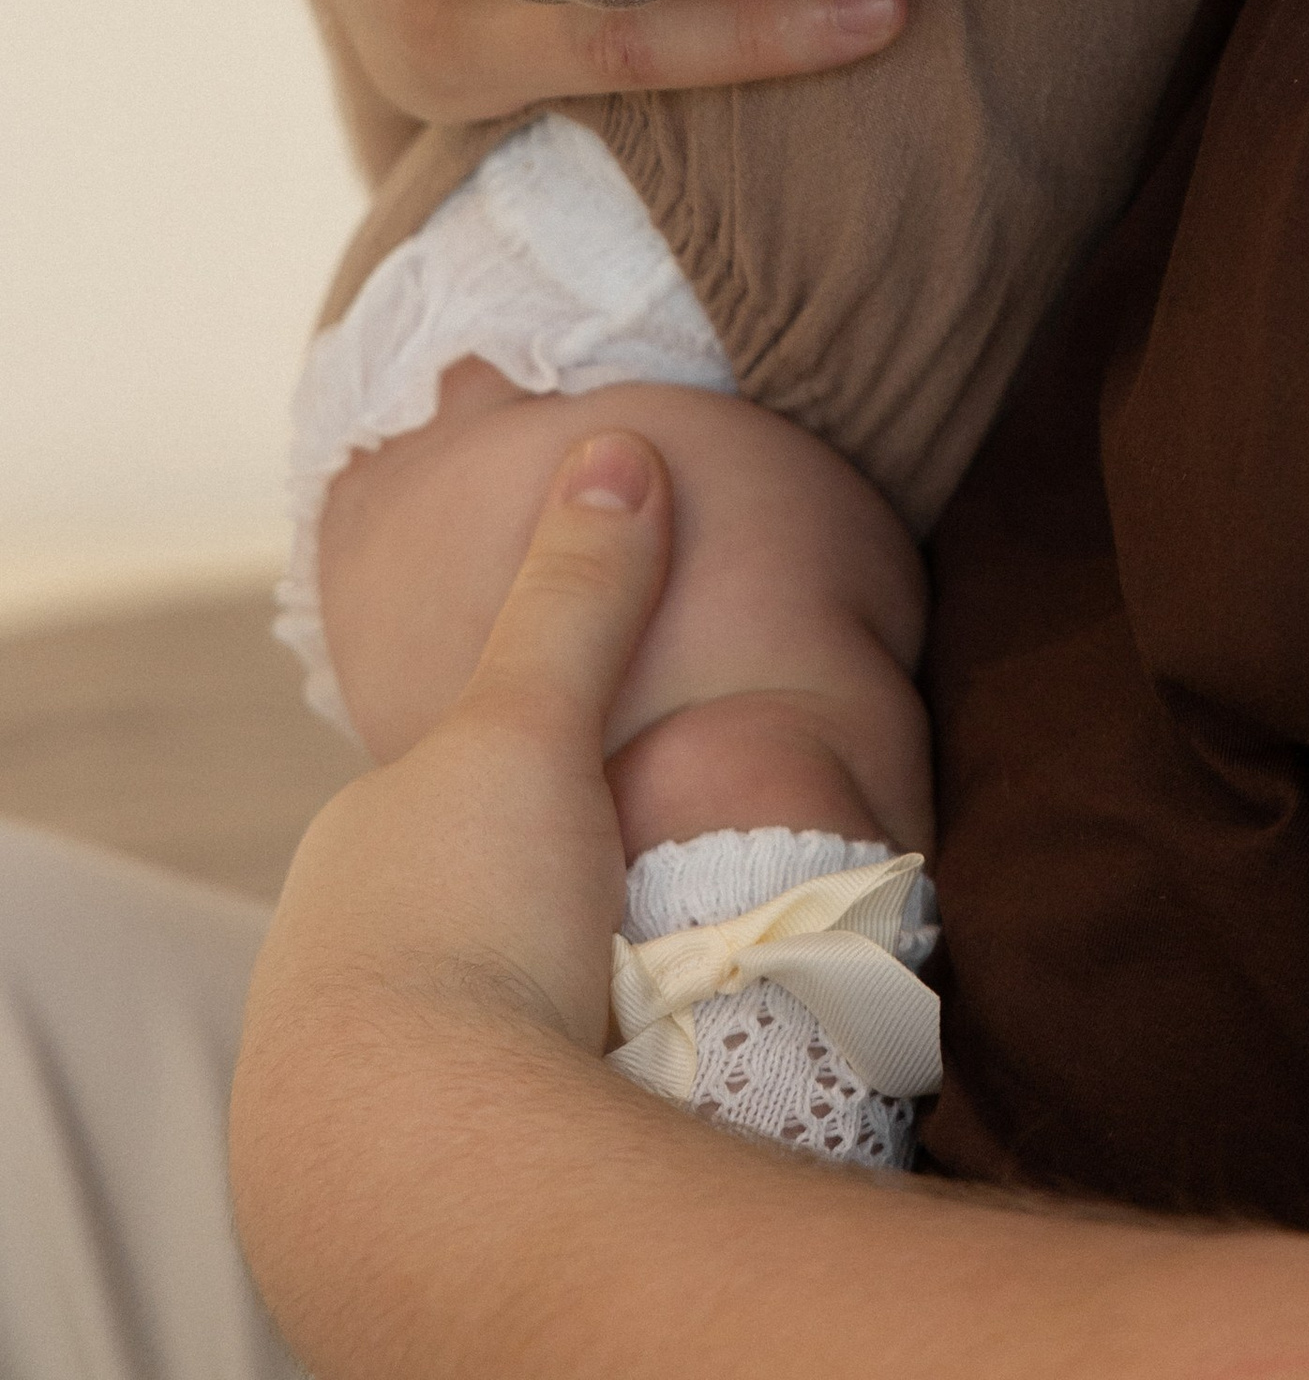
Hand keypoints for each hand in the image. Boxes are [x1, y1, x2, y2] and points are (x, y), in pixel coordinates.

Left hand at [232, 431, 673, 1317]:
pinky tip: (612, 1085)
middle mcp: (331, 965)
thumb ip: (578, 593)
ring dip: (557, 998)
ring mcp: (361, 1078)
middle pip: (470, 905)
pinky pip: (502, 1103)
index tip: (614, 790)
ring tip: (650, 999)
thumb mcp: (530, 722)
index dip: (536, 782)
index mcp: (353, 854)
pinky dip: (557, 1083)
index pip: (451, 798)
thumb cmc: (465, 921)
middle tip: (658, 897)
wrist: (421, 1170)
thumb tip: (617, 445)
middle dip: (550, 898)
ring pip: (485, 1011)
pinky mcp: (404, 1182)